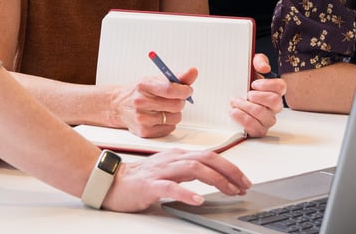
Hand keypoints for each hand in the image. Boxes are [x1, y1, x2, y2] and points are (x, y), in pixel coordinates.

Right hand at [101, 148, 251, 211]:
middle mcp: (172, 159)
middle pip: (207, 159)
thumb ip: (188, 172)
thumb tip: (213, 176)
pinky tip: (198, 200)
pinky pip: (170, 187)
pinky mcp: (150, 185)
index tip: (243, 180)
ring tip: (229, 191)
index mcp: (178, 156)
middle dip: (229, 171)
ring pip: (193, 169)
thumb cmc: (140, 179)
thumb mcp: (170, 172)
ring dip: (216, 180)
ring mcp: (161, 171)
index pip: (210, 156)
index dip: (230, 167)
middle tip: (244, 185)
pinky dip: (186, 193)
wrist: (111, 182)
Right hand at [111, 67, 197, 136]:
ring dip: (175, 113)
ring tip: (164, 108)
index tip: (188, 90)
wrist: (119, 105)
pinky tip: (158, 117)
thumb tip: (193, 71)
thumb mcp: (155, 80)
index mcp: (144, 85)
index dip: (183, 90)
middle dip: (180, 101)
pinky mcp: (144, 131)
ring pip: (175, 117)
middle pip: (176, 105)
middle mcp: (140, 102)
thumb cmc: (140, 91)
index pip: (169, 89)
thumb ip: (177, 77)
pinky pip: (170, 128)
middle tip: (176, 98)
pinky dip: (168, 123)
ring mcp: (142, 118)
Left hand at [229, 53, 284, 137]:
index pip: (281, 87)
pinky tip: (234, 112)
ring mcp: (268, 120)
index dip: (267, 84)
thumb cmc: (244, 83)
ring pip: (263, 114)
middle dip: (255, 96)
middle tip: (244, 94)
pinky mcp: (259, 130)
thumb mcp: (251, 67)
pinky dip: (243, 119)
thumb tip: (264, 68)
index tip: (253, 83)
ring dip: (245, 106)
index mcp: (275, 90)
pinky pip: (256, 128)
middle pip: (274, 101)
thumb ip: (259, 61)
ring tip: (235, 102)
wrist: (232, 97)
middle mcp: (275, 106)